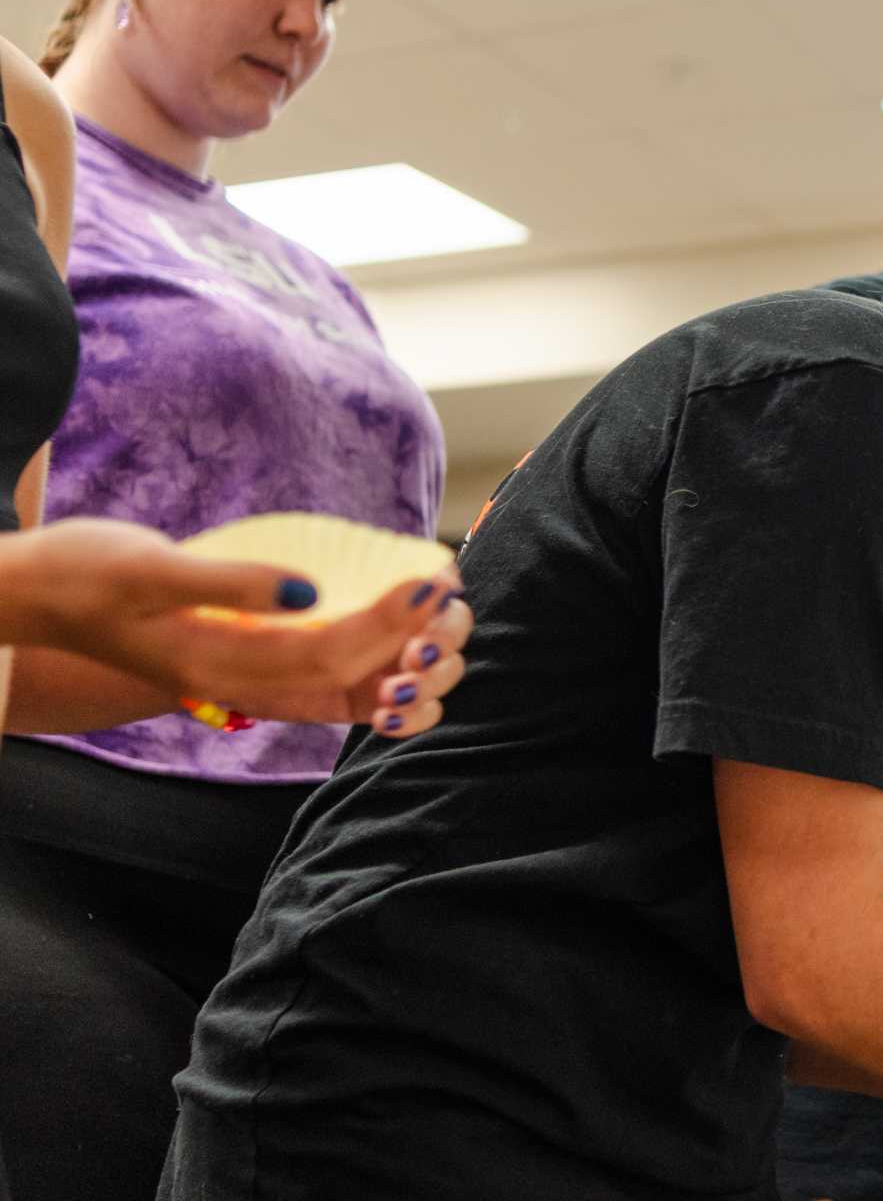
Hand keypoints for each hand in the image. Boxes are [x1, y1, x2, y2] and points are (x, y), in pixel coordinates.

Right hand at [16, 517, 470, 733]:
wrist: (49, 601)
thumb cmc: (91, 576)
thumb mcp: (148, 569)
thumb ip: (228, 582)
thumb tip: (307, 591)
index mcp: (221, 665)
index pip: (326, 650)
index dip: (388, 619)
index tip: (434, 580)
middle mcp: (249, 684)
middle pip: (354, 679)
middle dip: (417, 645)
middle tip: (453, 599)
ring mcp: (261, 679)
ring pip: (356, 690)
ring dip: (414, 663)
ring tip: (449, 615)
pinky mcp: (267, 664)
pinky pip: (340, 686)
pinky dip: (389, 672)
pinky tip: (423, 646)